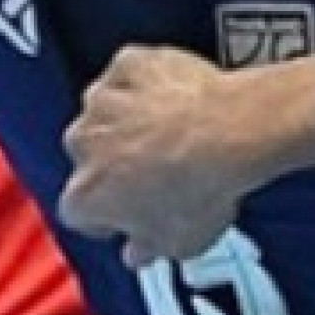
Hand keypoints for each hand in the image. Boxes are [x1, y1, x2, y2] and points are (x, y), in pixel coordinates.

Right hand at [61, 44, 283, 268]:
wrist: (233, 131)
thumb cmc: (204, 187)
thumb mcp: (180, 244)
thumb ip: (148, 248)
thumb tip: (139, 250)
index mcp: (85, 196)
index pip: (82, 211)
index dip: (108, 214)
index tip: (132, 215)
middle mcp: (82, 145)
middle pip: (90, 157)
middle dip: (116, 163)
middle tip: (159, 170)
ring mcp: (103, 100)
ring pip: (106, 112)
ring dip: (129, 120)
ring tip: (172, 130)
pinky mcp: (128, 65)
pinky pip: (130, 74)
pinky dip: (148, 82)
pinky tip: (177, 95)